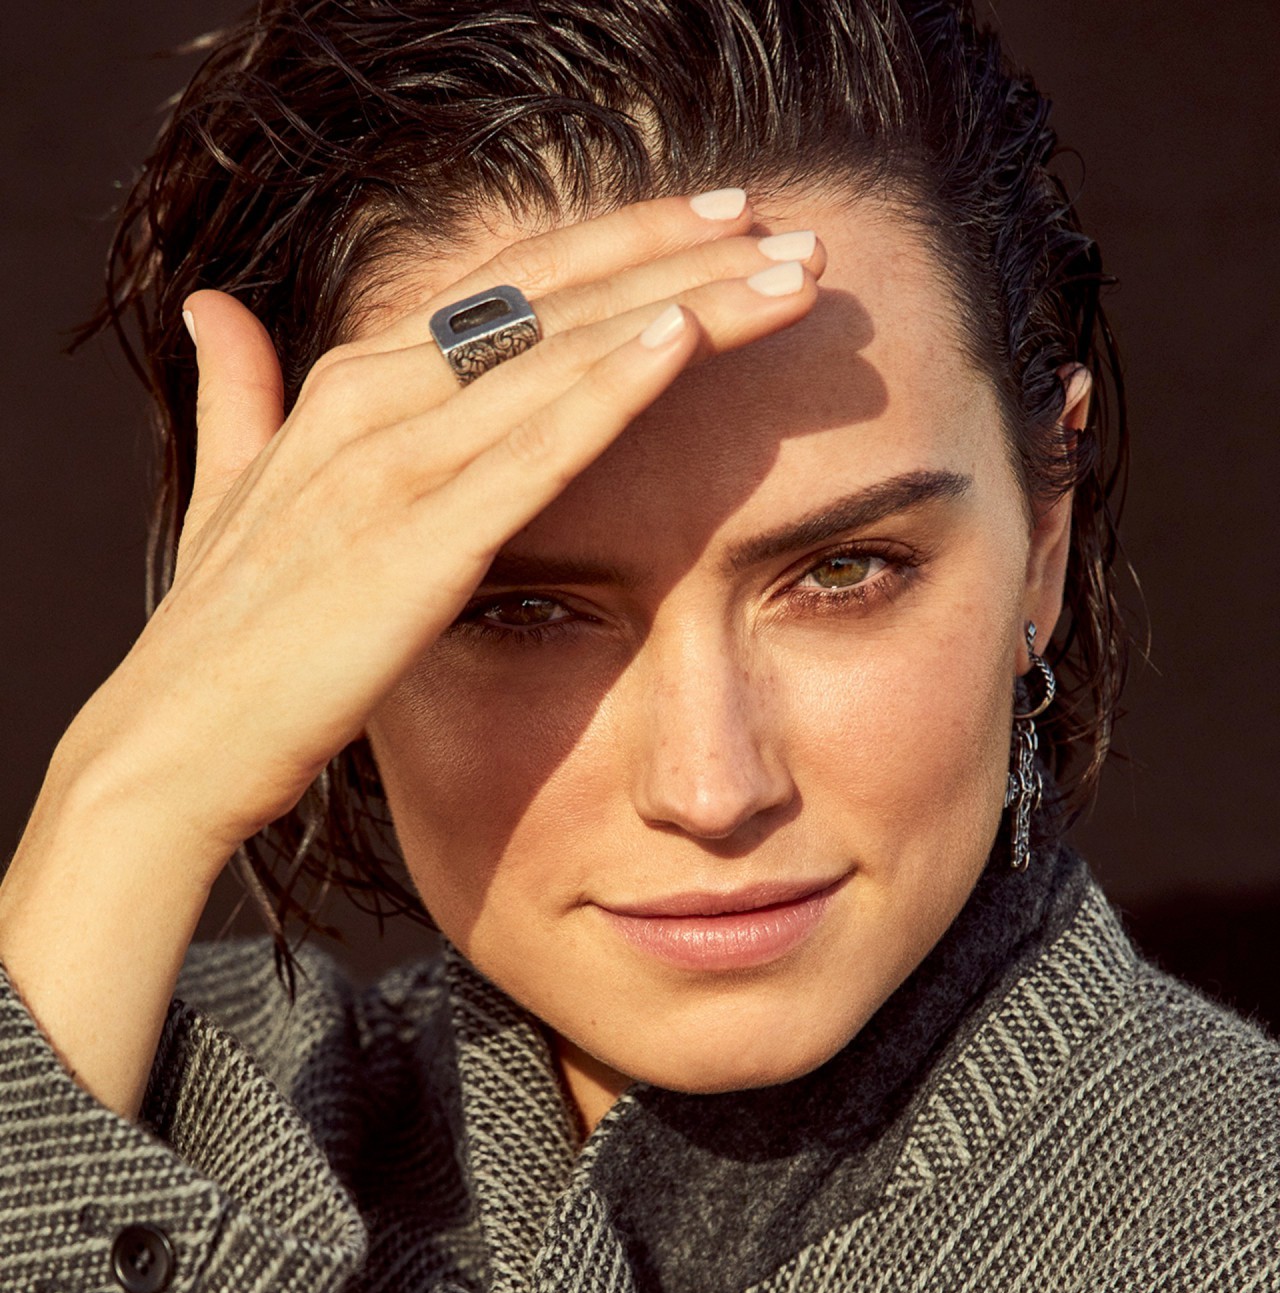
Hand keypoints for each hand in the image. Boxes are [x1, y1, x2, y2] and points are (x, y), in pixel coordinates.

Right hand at [55, 190, 825, 864]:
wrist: (173, 748)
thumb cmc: (221, 640)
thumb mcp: (231, 496)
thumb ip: (240, 400)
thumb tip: (217, 312)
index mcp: (348, 386)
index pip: (507, 285)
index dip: (617, 243)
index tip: (718, 224)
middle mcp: (372, 399)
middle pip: (553, 297)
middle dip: (679, 254)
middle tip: (789, 231)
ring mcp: (391, 466)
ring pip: (564, 354)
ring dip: (687, 304)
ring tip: (791, 275)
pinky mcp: (416, 544)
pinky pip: (532, 449)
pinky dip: (609, 389)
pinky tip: (686, 341)